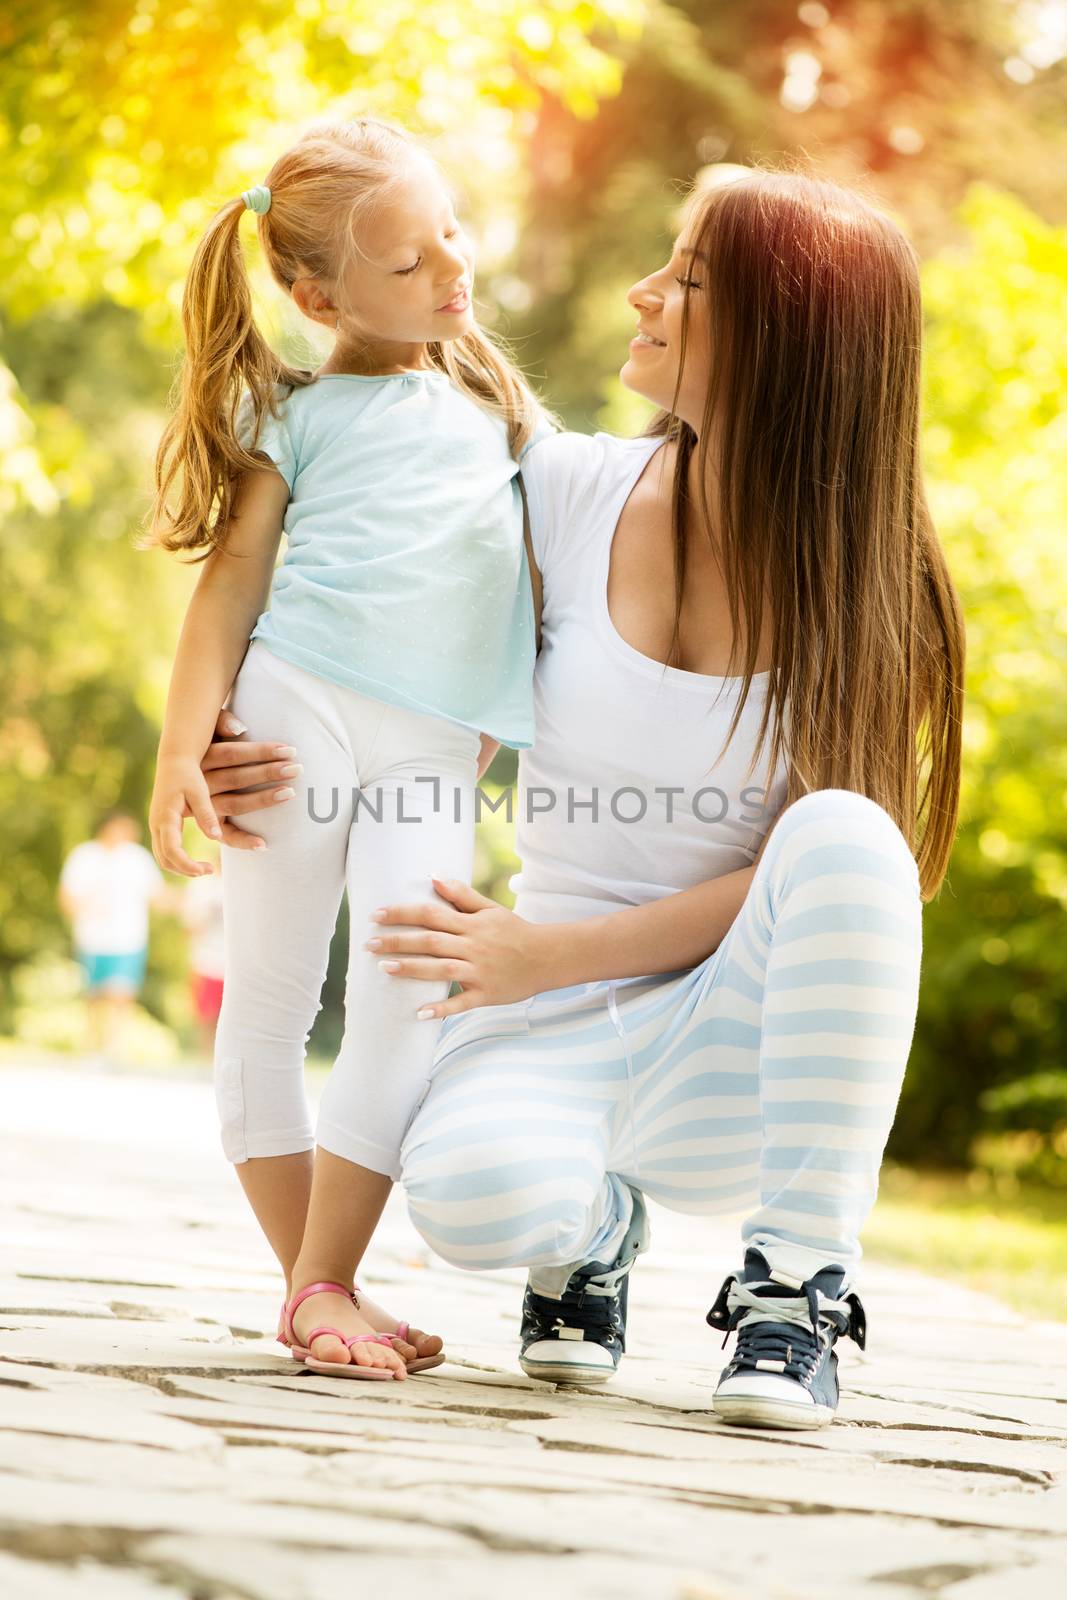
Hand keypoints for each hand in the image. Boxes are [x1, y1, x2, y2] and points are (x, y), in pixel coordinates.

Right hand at [150, 754, 224, 876]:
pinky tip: (195, 860)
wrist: (174, 760)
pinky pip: (164, 849)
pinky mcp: (160, 824)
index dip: (188, 865)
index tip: (207, 870)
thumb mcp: (199, 791)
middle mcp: (156, 824)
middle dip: (185, 870)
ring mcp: (156, 825)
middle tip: (209, 870)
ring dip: (181, 867)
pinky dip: (177, 860)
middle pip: (164, 859)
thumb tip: (216, 838)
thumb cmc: (188, 773)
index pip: (172, 851)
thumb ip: (206, 814)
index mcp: (165, 817)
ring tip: (205, 868)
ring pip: (162, 857)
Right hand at [194, 709, 301, 851]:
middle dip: (269, 772)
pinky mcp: (209, 826)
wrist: (180, 777)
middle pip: (237, 778)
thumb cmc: (205, 745)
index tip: (288, 750)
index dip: (261, 751)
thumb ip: (220, 721)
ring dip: (263, 800)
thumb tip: (240, 728)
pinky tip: (264, 844)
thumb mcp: (207, 729)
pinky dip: (244, 842)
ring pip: (235, 804)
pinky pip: (226, 837)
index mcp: (199, 758)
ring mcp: (203, 808)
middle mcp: (200, 784)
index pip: (232, 753)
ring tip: (290, 793)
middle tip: (297, 769)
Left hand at [364, 877, 549, 1019]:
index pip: (431, 914)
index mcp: (472, 924)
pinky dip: (442, 1008)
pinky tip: (420, 1013)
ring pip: (441, 969)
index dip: (402, 913)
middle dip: (398, 942)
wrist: (548, 957)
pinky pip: (462, 1002)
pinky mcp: (487, 994)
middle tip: (368, 944)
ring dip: (412, 969)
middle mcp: (473, 946)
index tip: (376, 915)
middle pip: (430, 941)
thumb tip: (432, 876)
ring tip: (384, 969)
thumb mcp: (490, 909)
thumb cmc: (515, 931)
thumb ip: (461, 894)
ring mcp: (480, 971)